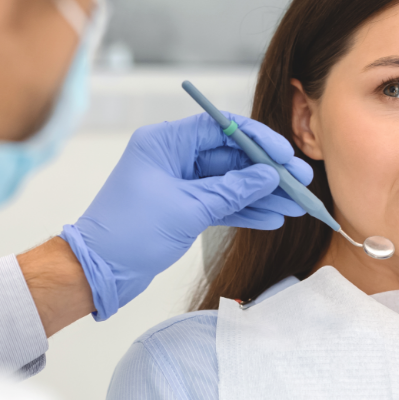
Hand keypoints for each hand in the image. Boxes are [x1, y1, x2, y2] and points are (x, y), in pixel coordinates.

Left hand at [60, 112, 312, 320]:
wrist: (98, 271)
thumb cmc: (130, 232)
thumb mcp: (188, 209)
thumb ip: (232, 190)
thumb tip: (270, 176)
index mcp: (165, 143)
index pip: (220, 128)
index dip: (257, 139)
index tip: (285, 155)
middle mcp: (172, 157)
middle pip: (230, 156)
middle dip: (266, 171)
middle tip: (300, 182)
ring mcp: (178, 183)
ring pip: (229, 182)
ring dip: (260, 194)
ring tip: (294, 205)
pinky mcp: (182, 208)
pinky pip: (220, 203)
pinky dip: (244, 210)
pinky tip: (271, 218)